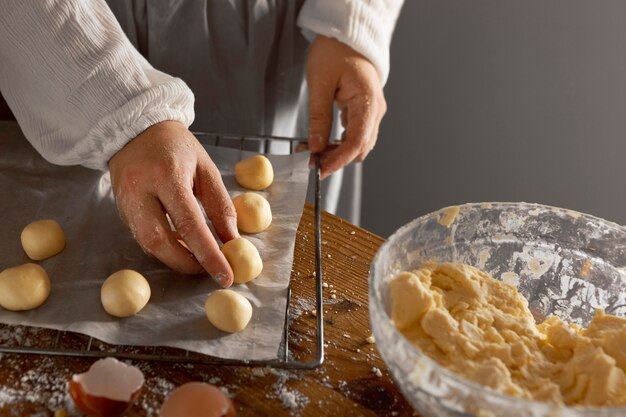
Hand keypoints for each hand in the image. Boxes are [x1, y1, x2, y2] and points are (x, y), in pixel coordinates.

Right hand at [108, 121, 238, 286]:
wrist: (135, 131)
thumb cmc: (177, 148)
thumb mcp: (206, 169)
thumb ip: (220, 206)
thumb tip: (232, 241)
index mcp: (167, 175)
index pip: (190, 224)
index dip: (208, 254)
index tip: (225, 275)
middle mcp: (141, 190)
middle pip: (160, 242)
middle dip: (187, 263)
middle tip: (209, 270)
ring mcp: (124, 202)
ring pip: (148, 244)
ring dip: (175, 258)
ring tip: (198, 258)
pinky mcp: (119, 210)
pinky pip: (142, 237)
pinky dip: (163, 247)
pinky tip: (180, 245)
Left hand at [306, 35, 386, 179]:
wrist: (346, 36)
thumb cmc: (334, 51)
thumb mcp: (320, 82)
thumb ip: (319, 117)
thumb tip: (317, 147)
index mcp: (368, 100)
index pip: (358, 141)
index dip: (339, 160)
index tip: (320, 169)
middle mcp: (375, 110)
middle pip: (360, 148)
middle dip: (336, 159)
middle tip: (309, 160)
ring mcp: (372, 112)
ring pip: (358, 145)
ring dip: (336, 153)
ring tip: (311, 151)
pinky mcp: (364, 112)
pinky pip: (354, 135)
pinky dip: (338, 144)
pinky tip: (321, 142)